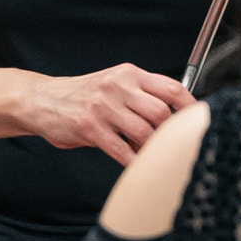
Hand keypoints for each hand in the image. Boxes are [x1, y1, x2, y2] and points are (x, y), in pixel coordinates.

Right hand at [18, 63, 194, 161]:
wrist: (42, 100)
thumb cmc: (83, 96)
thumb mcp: (115, 84)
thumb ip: (142, 96)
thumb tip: (175, 118)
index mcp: (129, 74)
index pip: (172, 87)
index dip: (190, 108)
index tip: (198, 122)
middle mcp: (118, 86)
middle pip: (161, 112)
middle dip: (169, 134)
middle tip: (170, 145)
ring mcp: (103, 106)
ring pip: (144, 132)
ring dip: (152, 149)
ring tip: (150, 155)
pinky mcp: (89, 127)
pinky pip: (121, 149)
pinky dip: (134, 162)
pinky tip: (136, 166)